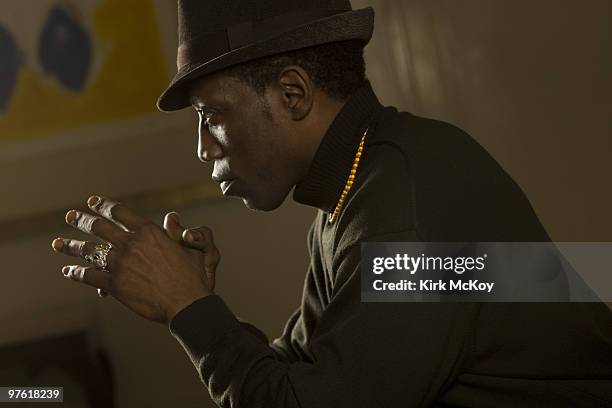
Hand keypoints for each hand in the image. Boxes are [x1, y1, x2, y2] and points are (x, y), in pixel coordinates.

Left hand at [51, 195, 211, 324]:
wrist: (187, 303)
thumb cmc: (192, 275)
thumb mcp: (190, 246)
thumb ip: (177, 231)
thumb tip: (170, 216)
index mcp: (148, 231)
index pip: (119, 212)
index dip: (103, 205)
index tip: (92, 201)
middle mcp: (131, 244)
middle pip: (98, 227)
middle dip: (81, 220)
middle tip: (70, 216)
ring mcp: (120, 265)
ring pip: (88, 251)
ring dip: (71, 246)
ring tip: (58, 243)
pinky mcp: (115, 285)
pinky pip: (89, 276)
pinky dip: (76, 273)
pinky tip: (68, 271)